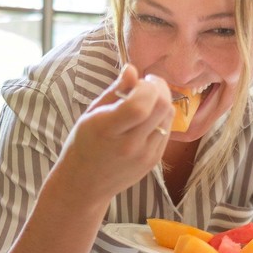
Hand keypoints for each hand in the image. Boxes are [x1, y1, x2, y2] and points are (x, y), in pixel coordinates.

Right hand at [54, 64, 174, 201]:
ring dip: (161, 102)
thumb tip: (132, 69)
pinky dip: (161, 118)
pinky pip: (167, 131)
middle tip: (147, 85)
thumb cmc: (84, 144)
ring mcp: (145, 155)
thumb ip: (115, 90)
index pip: (140, 104)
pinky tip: (146, 119)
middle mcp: (130, 145)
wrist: (85, 183)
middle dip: (159, 88)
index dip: (147, 86)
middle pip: (162, 107)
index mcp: (108, 130)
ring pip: (168, 117)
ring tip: (145, 102)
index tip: (140, 80)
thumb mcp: (92, 113)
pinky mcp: (154, 161)